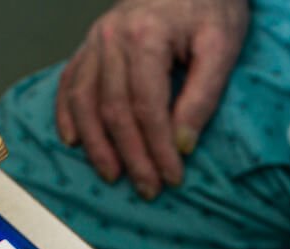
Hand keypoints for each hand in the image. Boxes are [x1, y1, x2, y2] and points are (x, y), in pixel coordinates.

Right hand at [55, 0, 248, 197]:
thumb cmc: (211, 6)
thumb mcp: (222, 47)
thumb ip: (203, 96)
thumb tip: (183, 144)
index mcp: (146, 37)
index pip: (146, 108)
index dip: (158, 148)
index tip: (173, 177)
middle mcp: (112, 38)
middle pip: (114, 110)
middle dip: (131, 156)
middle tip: (148, 188)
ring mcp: (96, 40)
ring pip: (85, 100)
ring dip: (96, 144)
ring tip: (112, 175)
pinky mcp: (91, 43)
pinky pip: (70, 81)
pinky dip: (68, 114)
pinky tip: (73, 140)